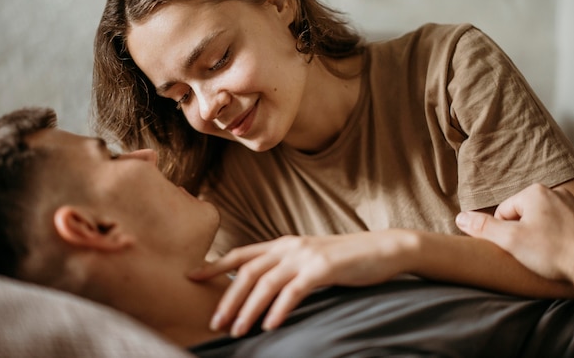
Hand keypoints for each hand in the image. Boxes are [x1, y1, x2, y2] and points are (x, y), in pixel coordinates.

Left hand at [187, 231, 413, 336]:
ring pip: (266, 282)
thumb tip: (261, 289)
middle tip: (214, 322)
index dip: (215, 265)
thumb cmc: (344, 260)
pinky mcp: (323, 268)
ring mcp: (306, 256)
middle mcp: (289, 247)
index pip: (241, 255)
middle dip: (228, 298)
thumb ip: (286, 268)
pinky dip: (279, 309)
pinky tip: (270, 325)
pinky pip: (294, 291)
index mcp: (283, 244)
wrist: (382, 249)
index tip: (192, 276)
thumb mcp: (309, 259)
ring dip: (249, 309)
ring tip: (237, 330)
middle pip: (248, 272)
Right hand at [456, 183, 573, 282]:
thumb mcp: (510, 240)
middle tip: (532, 252)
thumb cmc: (553, 252)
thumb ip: (482, 227)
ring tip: (548, 253)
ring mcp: (572, 205)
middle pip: (522, 215)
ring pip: (541, 221)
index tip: (516, 247)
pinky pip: (559, 226)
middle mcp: (555, 192)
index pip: (503, 211)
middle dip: (522, 233)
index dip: (503, 233)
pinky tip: (560, 252)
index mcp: (534, 192)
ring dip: (540, 236)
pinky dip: (557, 238)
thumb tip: (459, 217)